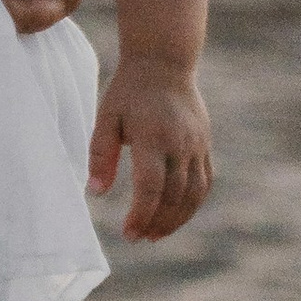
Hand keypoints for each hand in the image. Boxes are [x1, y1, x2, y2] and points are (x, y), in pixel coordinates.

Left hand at [89, 54, 211, 239]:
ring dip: (177, 219)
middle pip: (174, 196)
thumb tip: (95, 192)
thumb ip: (100, 154)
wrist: (164, 62)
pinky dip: (192, 203)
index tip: (129, 234)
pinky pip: (204, 182)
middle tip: (140, 238)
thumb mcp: (107, 116)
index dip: (141, 215)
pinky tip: (176, 214)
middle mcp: (180, 144)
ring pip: (193, 194)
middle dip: (157, 222)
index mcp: (153, 137)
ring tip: (157, 234)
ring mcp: (197, 145)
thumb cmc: (129, 90)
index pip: (151, 187)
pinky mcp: (205, 145)